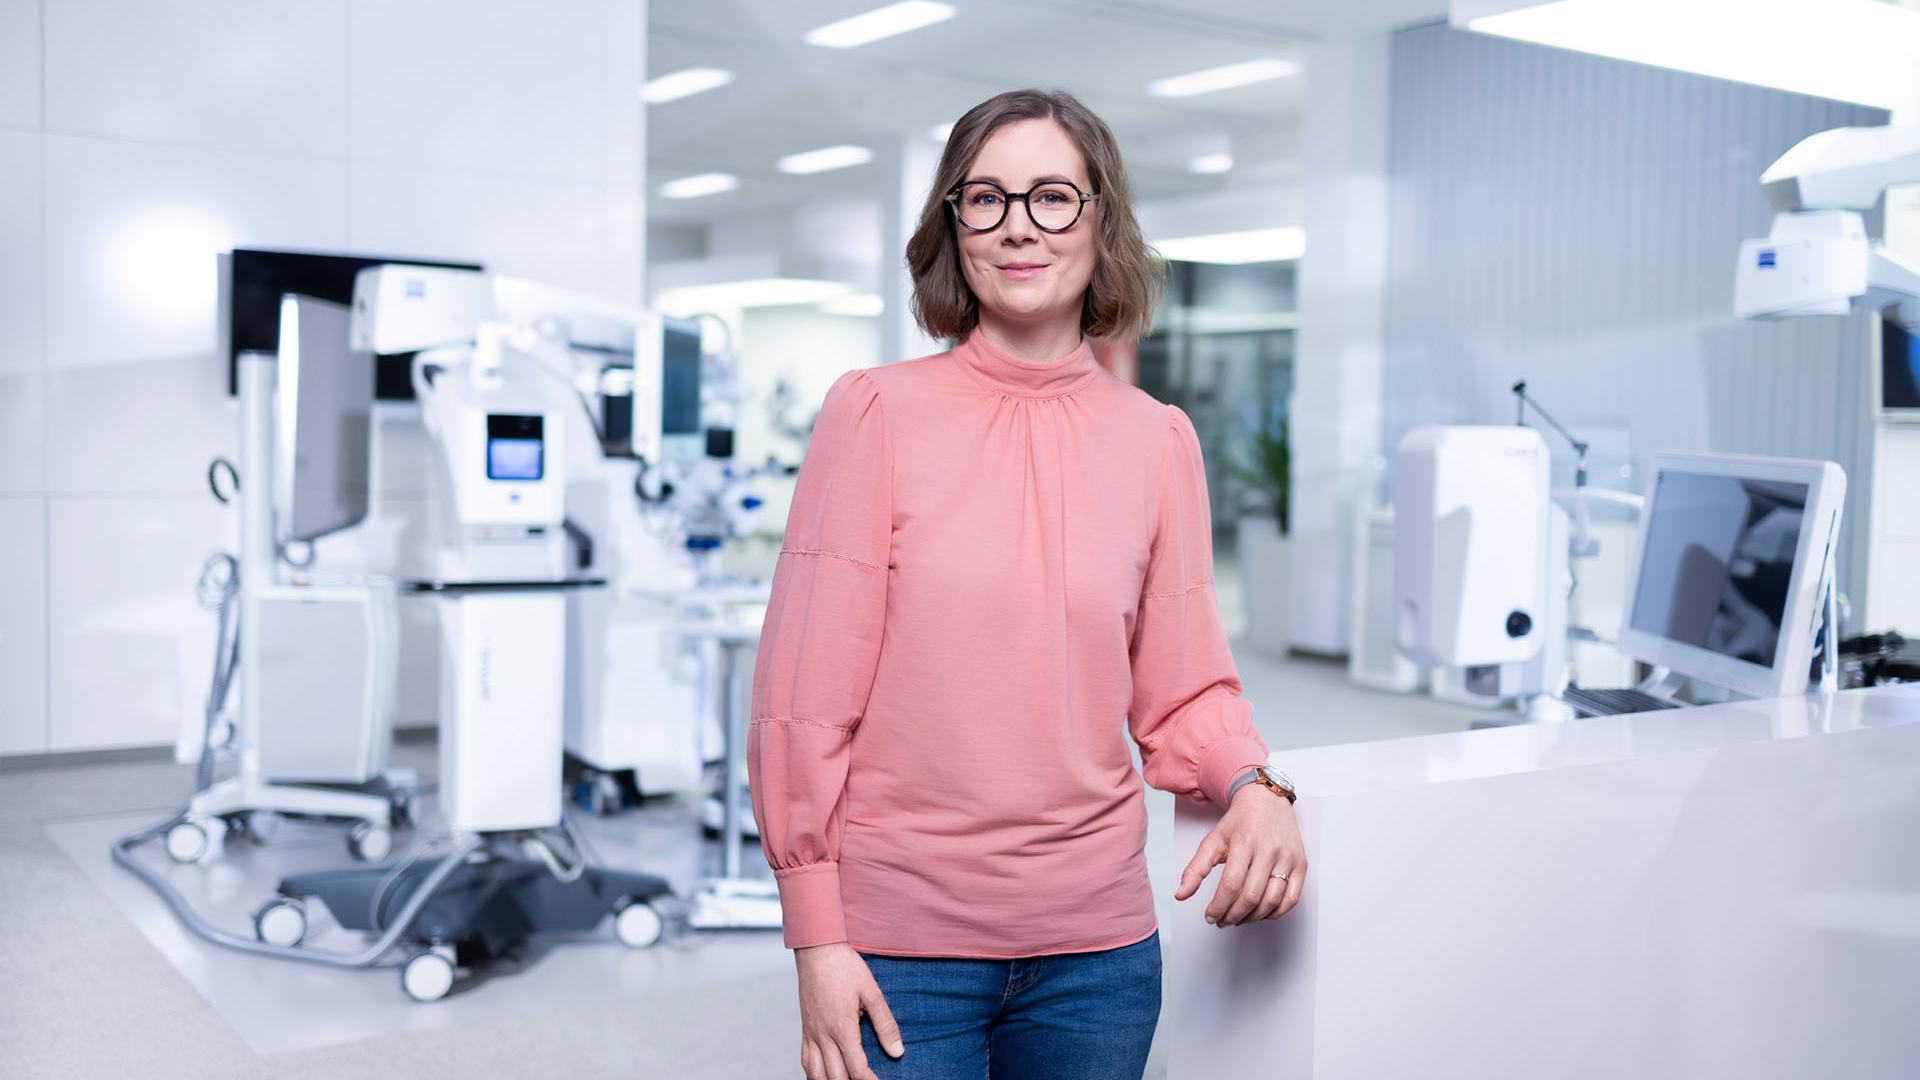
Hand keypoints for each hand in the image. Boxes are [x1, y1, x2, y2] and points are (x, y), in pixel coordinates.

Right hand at [794, 942, 904, 1078]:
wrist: (817, 949)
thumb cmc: (845, 967)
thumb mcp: (872, 992)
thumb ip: (885, 1024)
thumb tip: (897, 1051)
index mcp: (842, 1027)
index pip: (856, 1069)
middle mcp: (823, 1035)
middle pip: (836, 1077)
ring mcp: (811, 1033)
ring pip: (816, 1074)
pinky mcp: (805, 1028)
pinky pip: (805, 1060)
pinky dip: (814, 1074)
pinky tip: (824, 1075)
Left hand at [1173, 785, 1306, 926]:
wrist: (1266, 800)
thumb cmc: (1240, 822)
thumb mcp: (1213, 840)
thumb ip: (1195, 869)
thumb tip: (1181, 895)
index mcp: (1244, 843)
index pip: (1231, 885)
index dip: (1219, 907)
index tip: (1210, 916)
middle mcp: (1269, 850)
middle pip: (1251, 896)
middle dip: (1234, 916)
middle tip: (1223, 921)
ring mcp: (1288, 858)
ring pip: (1272, 901)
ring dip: (1253, 918)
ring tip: (1239, 918)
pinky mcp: (1301, 864)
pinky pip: (1291, 899)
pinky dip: (1275, 913)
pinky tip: (1260, 913)